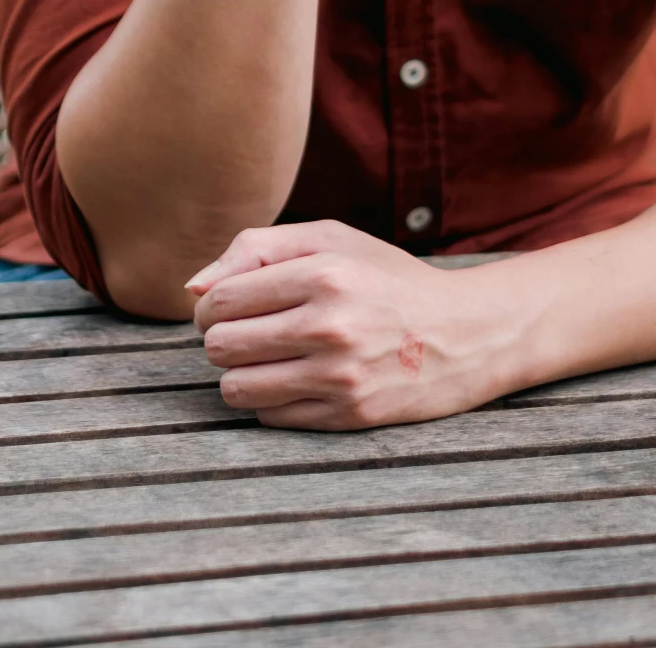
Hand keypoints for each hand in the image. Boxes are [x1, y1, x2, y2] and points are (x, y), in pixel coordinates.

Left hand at [188, 219, 495, 429]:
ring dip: (240, 374)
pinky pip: (269, 417)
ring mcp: (339, 376)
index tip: (229, 306)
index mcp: (323, 272)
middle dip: (221, 339)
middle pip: (219, 346)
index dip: (211, 305)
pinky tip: (298, 379)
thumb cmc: (385, 279)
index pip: (220, 299)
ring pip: (236, 388)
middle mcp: (329, 325)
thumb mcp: (331, 238)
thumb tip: (193, 287)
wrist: (462, 334)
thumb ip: (257, 248)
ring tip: (267, 358)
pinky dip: (271, 400)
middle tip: (247, 333)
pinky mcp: (347, 416)